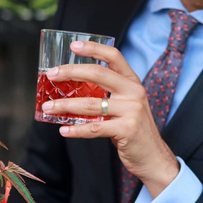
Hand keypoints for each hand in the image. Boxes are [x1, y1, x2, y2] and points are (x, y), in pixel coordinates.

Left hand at [41, 41, 179, 198]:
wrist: (153, 156)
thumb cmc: (135, 130)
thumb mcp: (128, 105)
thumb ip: (109, 94)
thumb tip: (75, 90)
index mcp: (133, 82)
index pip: (114, 57)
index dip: (94, 48)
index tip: (74, 46)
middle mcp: (134, 92)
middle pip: (98, 74)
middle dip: (71, 72)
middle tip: (52, 75)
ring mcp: (132, 110)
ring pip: (91, 104)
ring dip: (65, 105)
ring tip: (48, 107)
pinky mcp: (127, 129)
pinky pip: (94, 128)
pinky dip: (76, 130)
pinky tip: (64, 130)